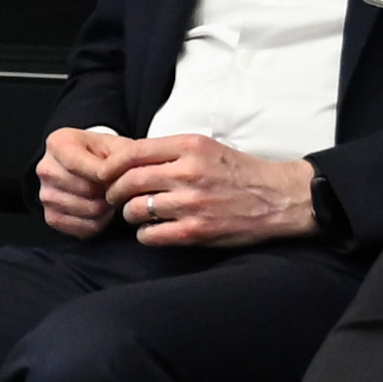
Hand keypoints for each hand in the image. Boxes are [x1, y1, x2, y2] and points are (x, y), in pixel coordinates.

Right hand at [35, 125, 131, 240]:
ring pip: (88, 210)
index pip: (77, 163)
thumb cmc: (103, 154)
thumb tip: (119, 178)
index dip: (105, 174)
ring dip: (107, 208)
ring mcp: (46, 195)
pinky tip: (102, 211)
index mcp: (57, 143)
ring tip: (110, 197)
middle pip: (86, 189)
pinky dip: (100, 223)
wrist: (90, 166)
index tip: (121, 177)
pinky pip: (83, 229)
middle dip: (109, 191)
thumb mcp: (116, 145)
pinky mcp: (51, 217)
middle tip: (118, 187)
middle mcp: (46, 169)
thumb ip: (121, 157)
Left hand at [108, 133, 317, 247]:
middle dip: (114, 191)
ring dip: (129, 213)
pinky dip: (145, 234)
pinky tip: (152, 230)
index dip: (112, 165)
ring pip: (136, 209)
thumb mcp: (207, 147)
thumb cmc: (239, 172)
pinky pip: (151, 234)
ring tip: (136, 213)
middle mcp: (189, 172)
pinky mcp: (196, 231)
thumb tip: (129, 159)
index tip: (105, 174)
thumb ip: (171, 152)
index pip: (134, 152)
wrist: (277, 198)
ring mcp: (192, 203)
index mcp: (190, 146)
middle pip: (129, 181)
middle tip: (113, 196)